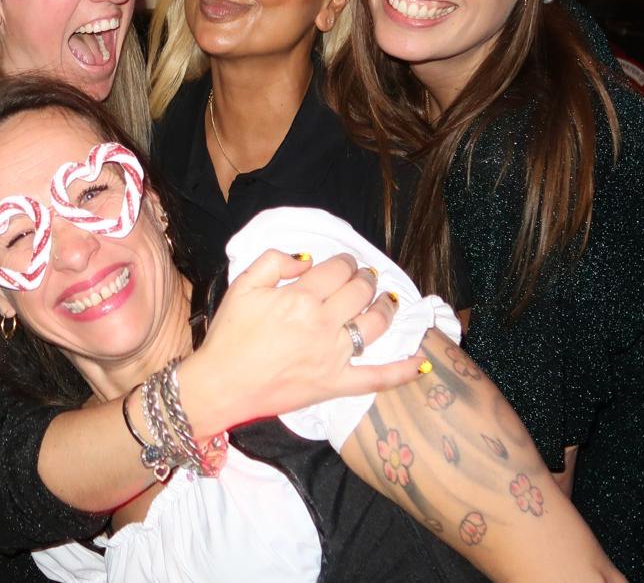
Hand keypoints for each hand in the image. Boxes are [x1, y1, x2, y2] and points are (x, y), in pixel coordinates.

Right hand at [183, 250, 411, 432]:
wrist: (222, 385)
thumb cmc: (229, 335)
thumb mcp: (242, 286)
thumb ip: (274, 261)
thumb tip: (306, 258)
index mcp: (300, 298)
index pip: (337, 269)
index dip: (345, 261)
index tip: (344, 263)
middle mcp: (323, 324)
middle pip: (360, 291)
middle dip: (366, 278)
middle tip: (364, 277)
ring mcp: (334, 356)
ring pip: (376, 325)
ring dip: (386, 307)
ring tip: (386, 300)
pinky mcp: (337, 384)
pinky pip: (377, 378)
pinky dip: (402, 371)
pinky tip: (421, 362)